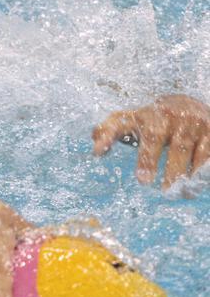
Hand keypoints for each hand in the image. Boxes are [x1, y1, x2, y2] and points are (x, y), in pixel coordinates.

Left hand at [92, 94, 209, 189]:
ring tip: (174, 192)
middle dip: (148, 158)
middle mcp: (167, 116)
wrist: (190, 104)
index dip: (107, 135)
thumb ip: (111, 132)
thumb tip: (96, 149)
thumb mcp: (131, 121)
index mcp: (142, 115)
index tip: (97, 152)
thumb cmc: (154, 120)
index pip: (120, 123)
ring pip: (184, 147)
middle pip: (155, 136)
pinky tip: (195, 186)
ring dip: (179, 172)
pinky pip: (206, 153)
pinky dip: (202, 170)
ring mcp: (191, 123)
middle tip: (143, 181)